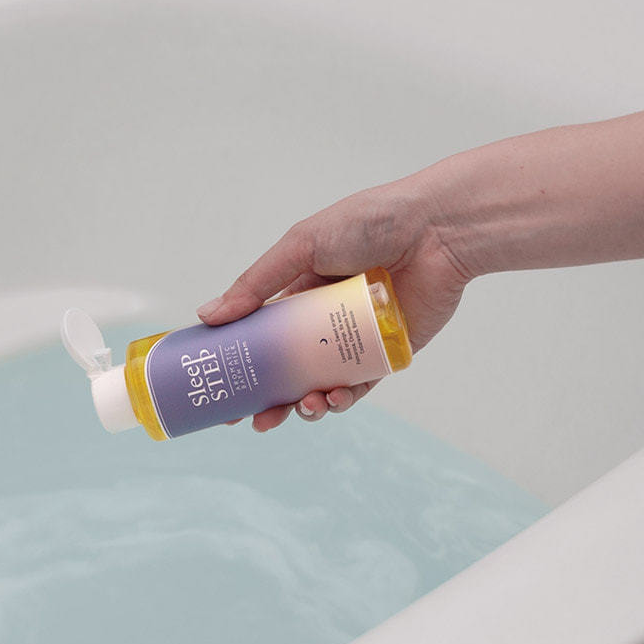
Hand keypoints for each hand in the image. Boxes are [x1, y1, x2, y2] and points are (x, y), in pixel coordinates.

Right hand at [195, 173, 471, 431]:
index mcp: (301, 291)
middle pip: (290, 368)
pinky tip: (332, 400)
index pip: (263, 334)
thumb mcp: (302, 245)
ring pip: (323, 383)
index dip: (242, 362)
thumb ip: (257, 282)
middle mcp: (326, 319)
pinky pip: (362, 384)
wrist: (436, 229)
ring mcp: (357, 338)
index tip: (221, 388)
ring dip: (307, 403)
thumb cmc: (369, 223)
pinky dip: (344, 398)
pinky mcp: (389, 352)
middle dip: (270, 398)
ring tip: (302, 407)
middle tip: (253, 420)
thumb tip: (208, 315)